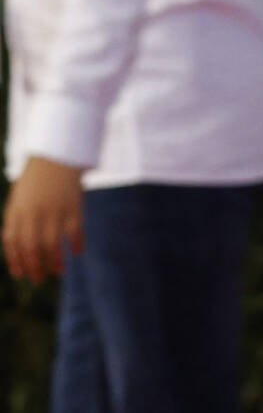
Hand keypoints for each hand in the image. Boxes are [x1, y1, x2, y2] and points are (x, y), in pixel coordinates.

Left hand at [4, 157, 85, 281]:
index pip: (13, 243)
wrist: (57, 155)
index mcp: (17, 211)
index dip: (16, 261)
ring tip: (57, 272)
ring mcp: (54, 212)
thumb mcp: (19, 198)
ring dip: (54, 262)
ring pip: (52, 246)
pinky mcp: (74, 208)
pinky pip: (74, 233)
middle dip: (34, 267)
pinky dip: (76, 245)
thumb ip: (16, 220)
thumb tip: (16, 247)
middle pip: (31, 249)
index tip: (21, 274)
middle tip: (38, 278)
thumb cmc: (36, 179)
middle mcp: (33, 214)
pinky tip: (77, 252)